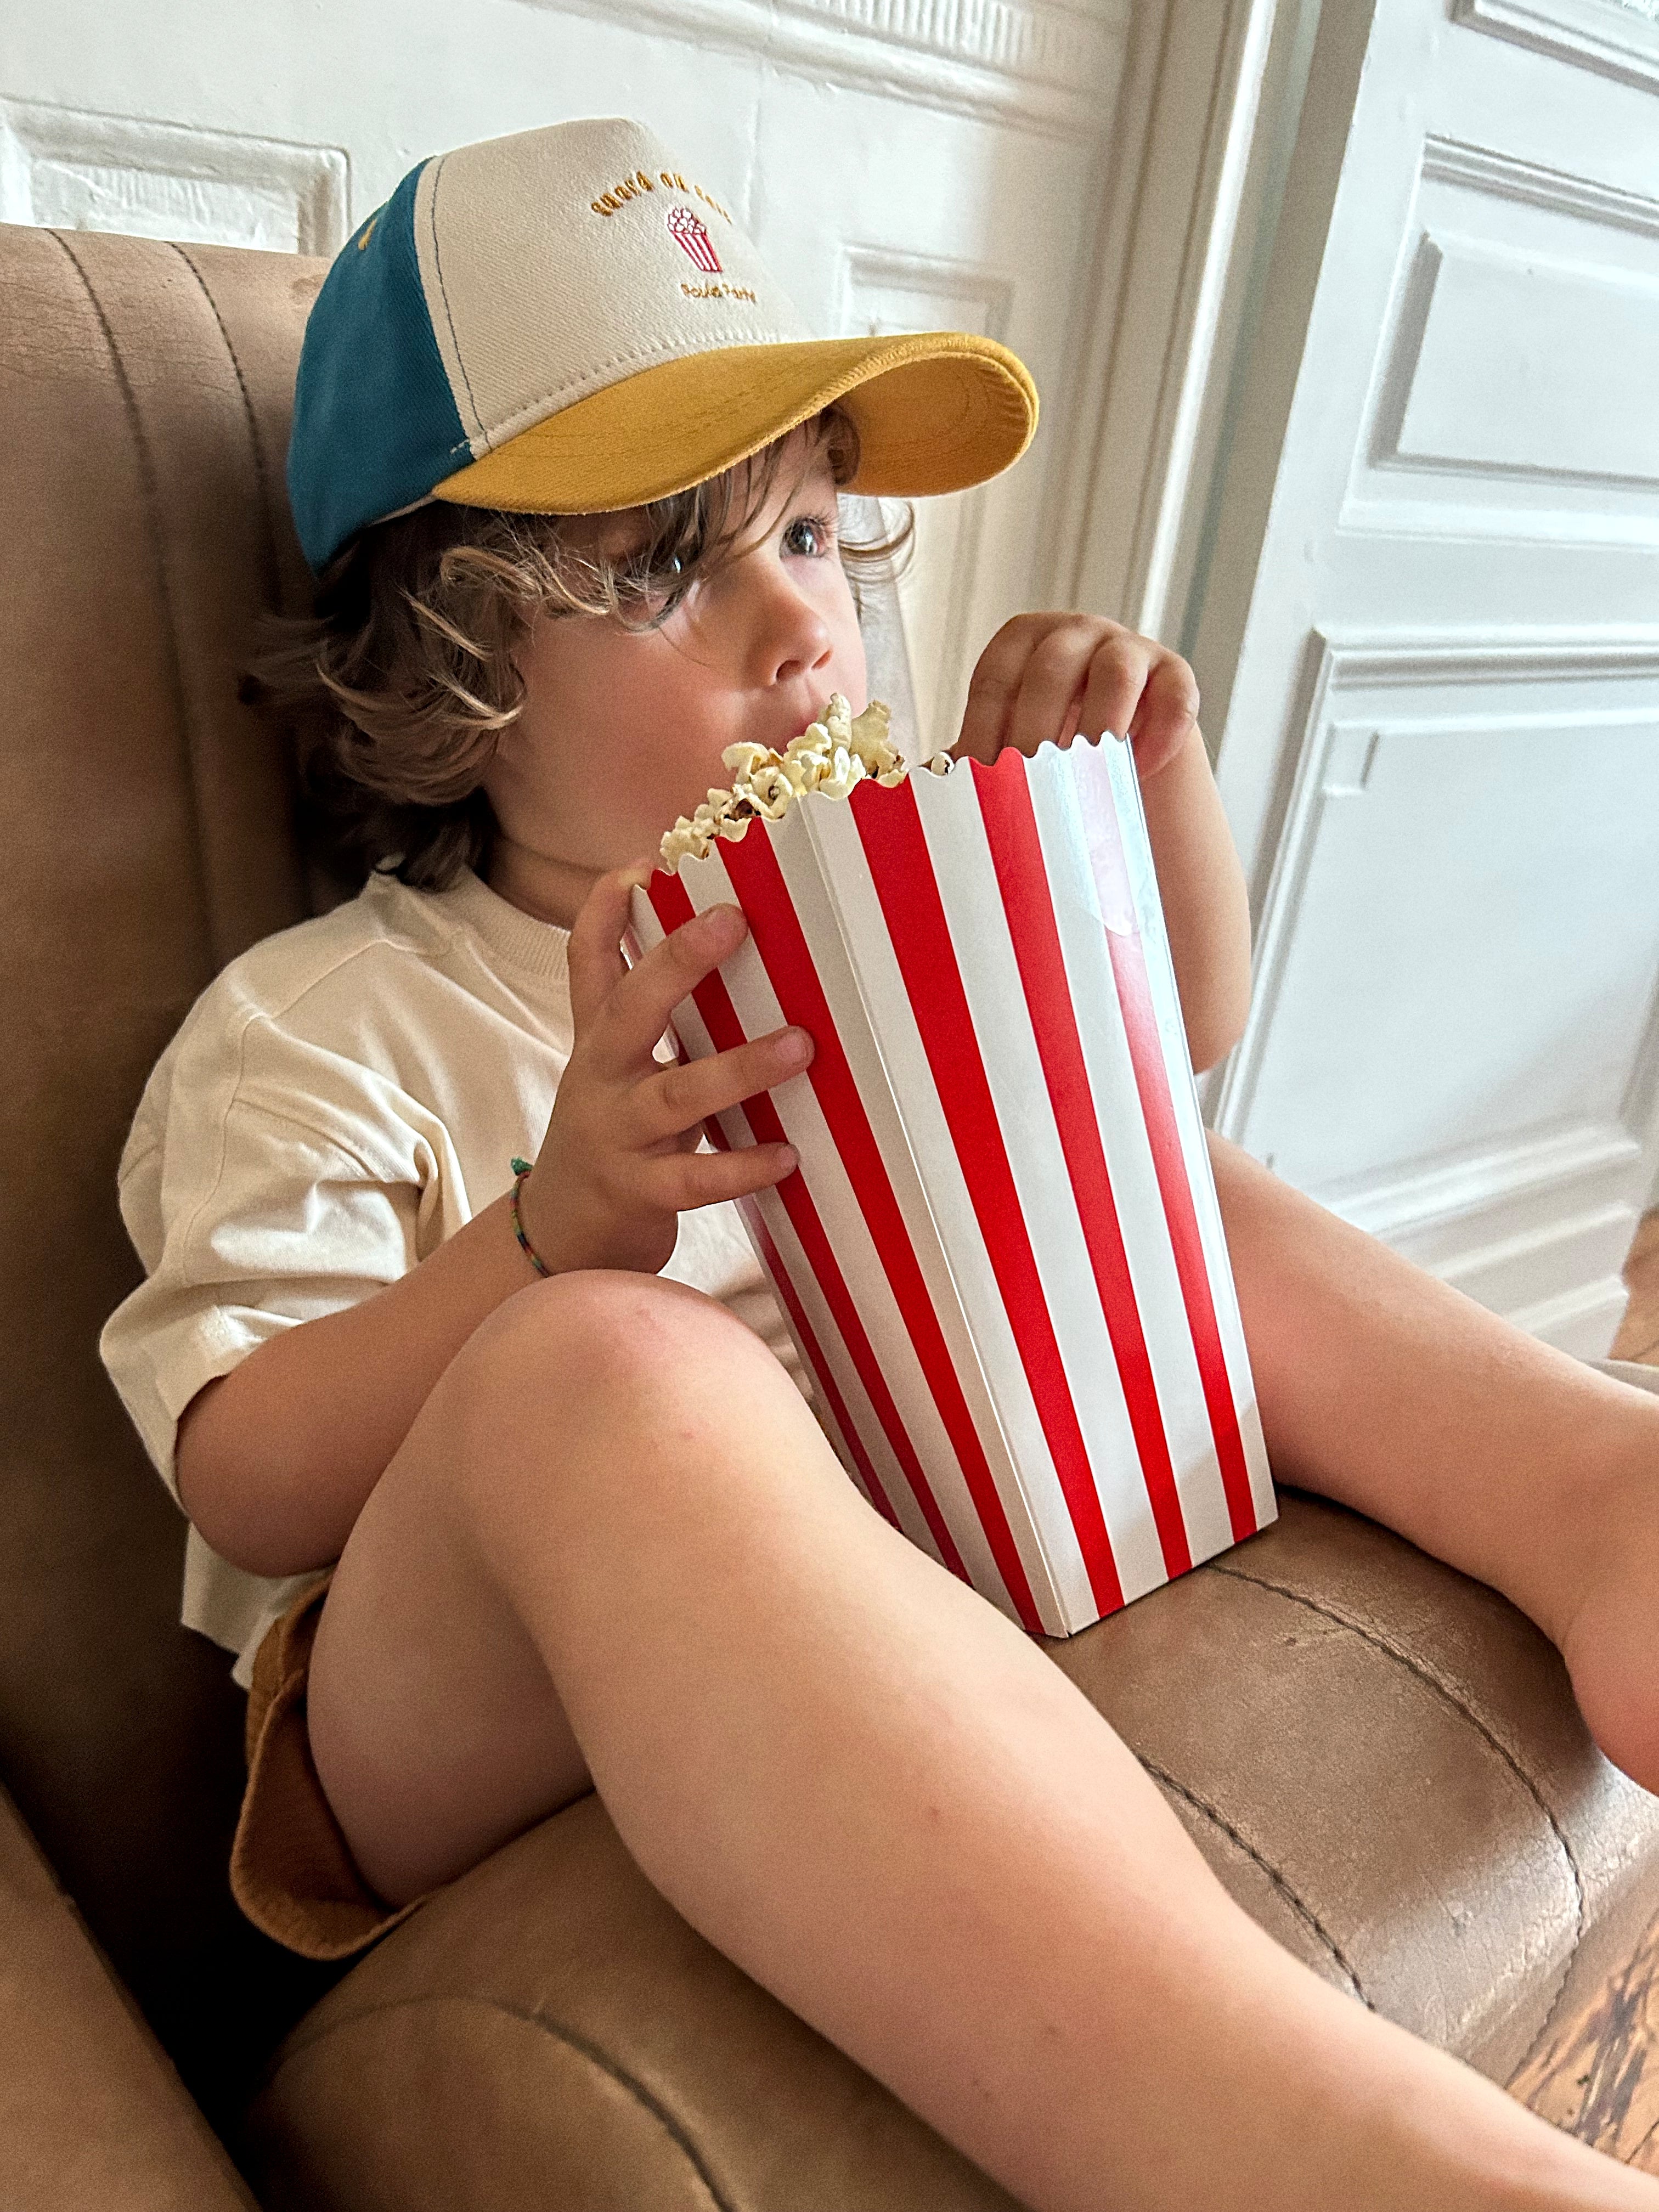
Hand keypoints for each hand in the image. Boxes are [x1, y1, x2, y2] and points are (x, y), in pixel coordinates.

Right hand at [519, 864, 812, 1276]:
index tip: (643, 865)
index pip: (588, 961)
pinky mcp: (639, 1193)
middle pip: (628, 1009)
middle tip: (733, 920)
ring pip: (675, 1096)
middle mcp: (601, 1077)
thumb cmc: (610, 1127)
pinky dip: (741, 1167)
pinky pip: (694, 1180)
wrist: (563, 1230)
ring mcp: (617, 1136)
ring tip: (800, 1045)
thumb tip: (689, 928)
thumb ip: (639, 1002)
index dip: (606, 910)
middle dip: (676, 962)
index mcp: (598, 1038)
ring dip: (739, 1069)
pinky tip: (787, 1154)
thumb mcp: (612, 1061)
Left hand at [951, 614, 1200, 782]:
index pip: (995, 678)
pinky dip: (1159, 735)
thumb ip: (975, 758)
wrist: (1124, 757)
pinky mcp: (1176, 675)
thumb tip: (925, 789)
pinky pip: (1174, 697)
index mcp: (1022, 642)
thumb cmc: (1053, 752)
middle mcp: (1075, 632)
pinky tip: (1139, 774)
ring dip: (1099, 727)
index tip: (976, 782)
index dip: (982, 731)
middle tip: (1026, 791)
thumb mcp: (1011, 746)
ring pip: (1116, 673)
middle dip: (1034, 734)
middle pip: (1051, 670)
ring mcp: (1130, 648)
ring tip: (1085, 780)